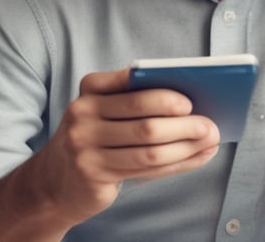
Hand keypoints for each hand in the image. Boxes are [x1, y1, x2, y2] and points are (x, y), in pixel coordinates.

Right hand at [39, 68, 219, 222]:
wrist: (54, 180)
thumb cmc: (95, 137)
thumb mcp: (105, 111)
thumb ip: (137, 102)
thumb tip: (194, 104)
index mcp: (90, 88)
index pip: (130, 84)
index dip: (162, 94)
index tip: (190, 100)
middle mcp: (82, 113)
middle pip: (144, 119)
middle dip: (183, 123)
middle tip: (211, 125)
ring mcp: (84, 146)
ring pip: (148, 148)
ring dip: (186, 145)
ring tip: (210, 142)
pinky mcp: (93, 174)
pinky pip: (145, 169)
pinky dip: (177, 163)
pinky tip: (196, 157)